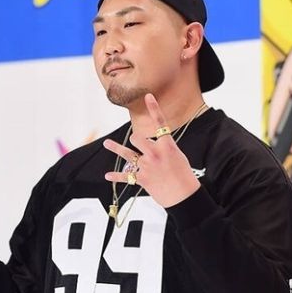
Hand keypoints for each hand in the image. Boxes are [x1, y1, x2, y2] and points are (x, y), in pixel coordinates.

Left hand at [103, 93, 200, 208]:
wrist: (184, 196)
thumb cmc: (184, 177)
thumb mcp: (178, 157)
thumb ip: (165, 149)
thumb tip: (154, 148)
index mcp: (167, 146)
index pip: (160, 123)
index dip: (154, 108)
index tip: (148, 96)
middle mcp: (155, 153)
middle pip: (137, 138)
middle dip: (136, 140)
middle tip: (139, 145)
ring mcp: (147, 166)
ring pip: (126, 154)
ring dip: (115, 148)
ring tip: (106, 143)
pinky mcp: (142, 179)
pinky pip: (125, 176)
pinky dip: (116, 177)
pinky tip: (107, 175)